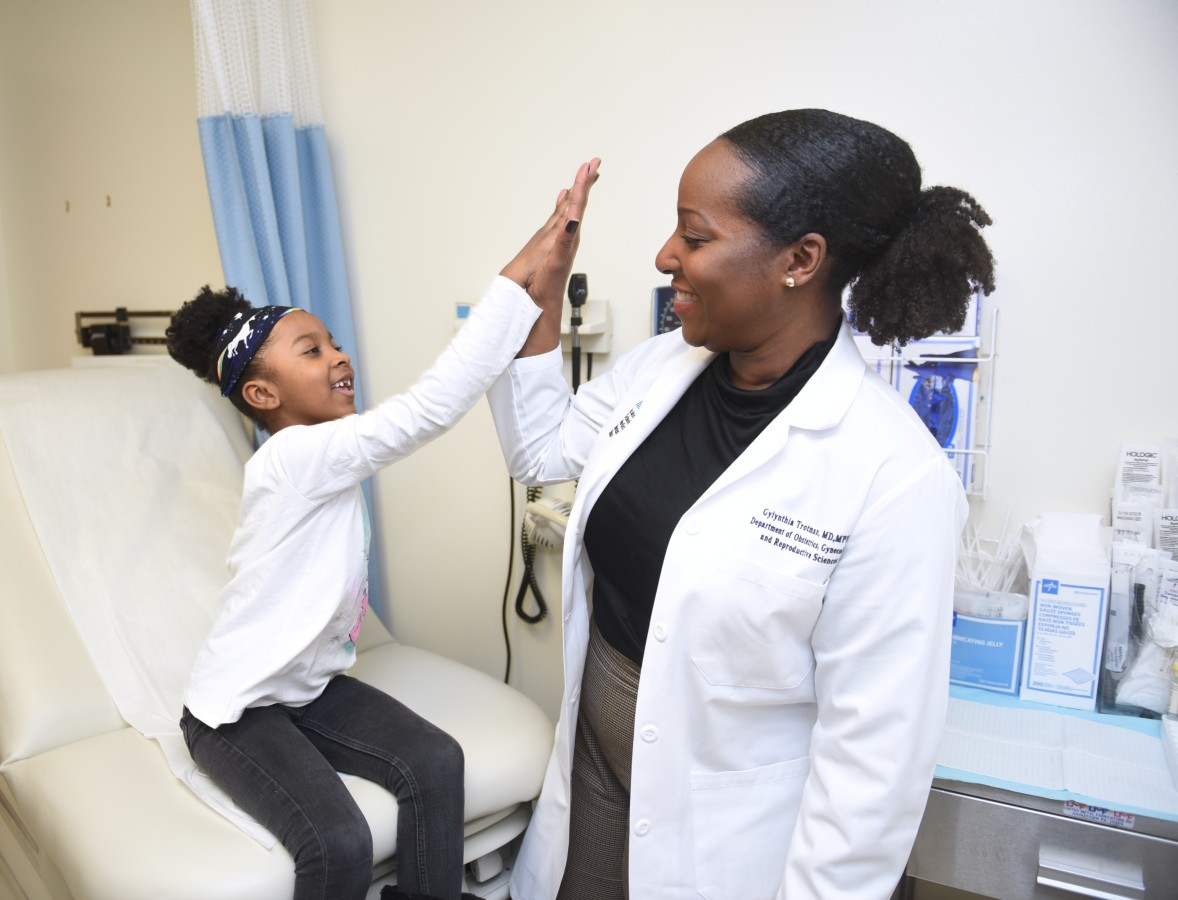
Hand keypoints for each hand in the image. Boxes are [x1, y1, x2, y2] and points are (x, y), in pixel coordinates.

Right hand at [501, 158, 600, 309]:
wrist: (542, 303)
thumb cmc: (547, 286)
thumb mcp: (557, 261)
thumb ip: (565, 240)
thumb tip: (574, 220)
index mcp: (569, 236)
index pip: (578, 205)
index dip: (583, 184)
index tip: (590, 166)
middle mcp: (568, 234)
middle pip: (579, 202)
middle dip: (586, 182)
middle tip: (594, 162)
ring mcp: (562, 238)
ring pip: (572, 208)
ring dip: (578, 191)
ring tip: (583, 175)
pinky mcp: (556, 243)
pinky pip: (562, 218)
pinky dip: (564, 205)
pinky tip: (564, 199)